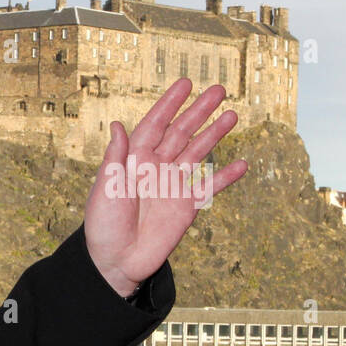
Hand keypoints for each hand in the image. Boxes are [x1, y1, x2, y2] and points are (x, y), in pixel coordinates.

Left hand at [84, 78, 247, 296]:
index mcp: (133, 160)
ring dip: (214, 135)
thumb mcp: (105, 188)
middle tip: (218, 90)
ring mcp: (172, 185)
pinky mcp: (186, 206)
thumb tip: (117, 125)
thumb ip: (115, 157)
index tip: (185, 84)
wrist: (116, 261)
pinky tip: (242, 164)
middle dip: (198, 112)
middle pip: (180, 133)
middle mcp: (155, 168)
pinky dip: (226, 176)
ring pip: (198, 153)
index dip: (169, 105)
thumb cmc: (103, 225)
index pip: (155, 125)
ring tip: (232, 115)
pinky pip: (210, 187)